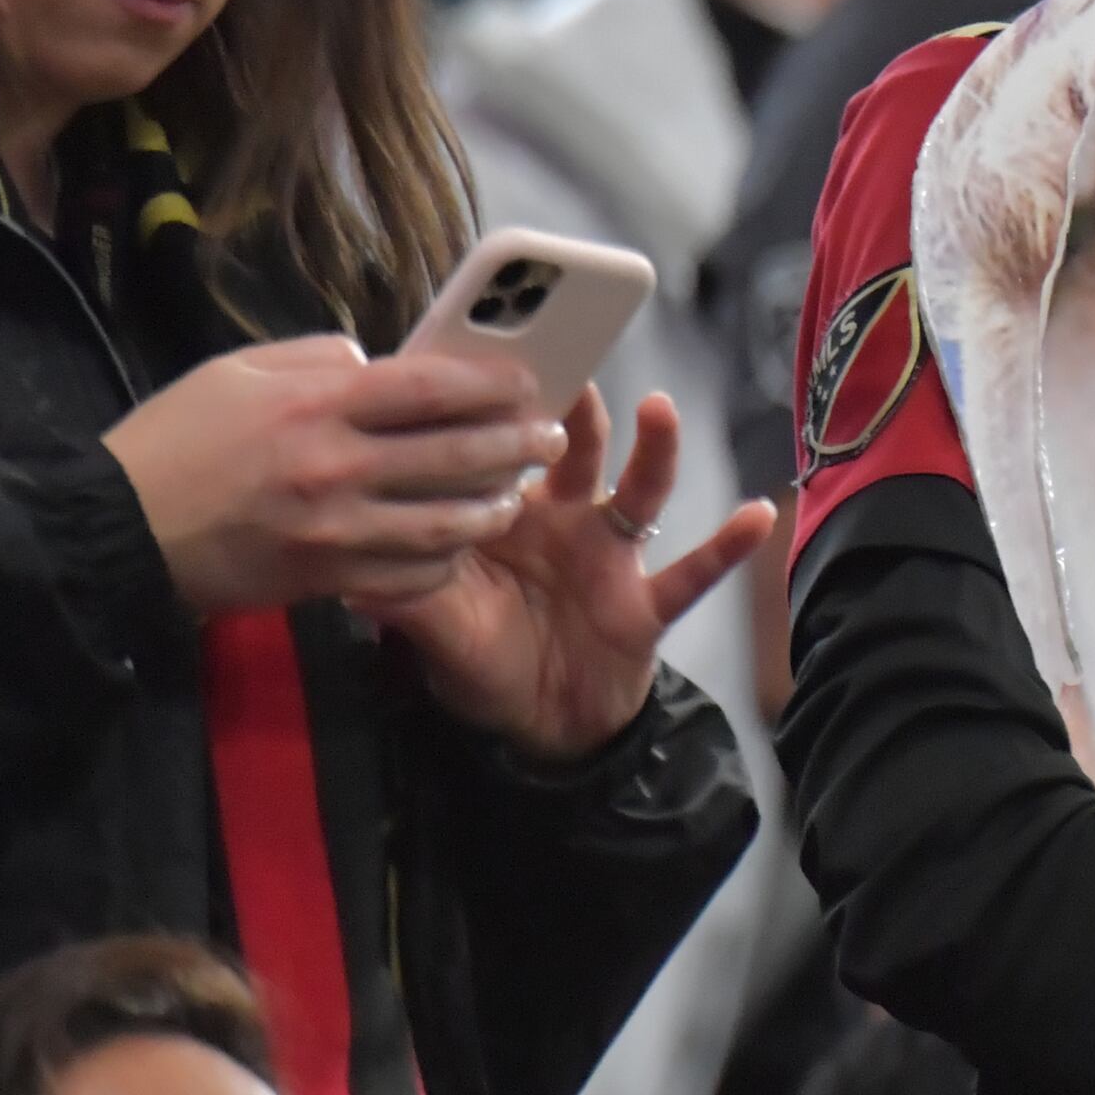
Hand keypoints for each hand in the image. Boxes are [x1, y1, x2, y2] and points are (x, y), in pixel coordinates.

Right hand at [106, 337, 559, 615]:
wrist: (113, 531)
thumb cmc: (174, 440)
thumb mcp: (239, 371)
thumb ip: (318, 361)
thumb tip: (377, 363)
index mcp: (318, 404)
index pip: (429, 386)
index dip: (489, 382)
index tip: (525, 380)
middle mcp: (335, 465)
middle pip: (453, 452)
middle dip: (514, 443)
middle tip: (551, 435)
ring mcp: (333, 529)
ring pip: (444, 521)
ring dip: (492, 507)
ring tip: (517, 496)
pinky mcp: (322, 579)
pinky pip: (407, 573)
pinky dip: (444, 559)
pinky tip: (461, 545)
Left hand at [359, 389, 774, 760]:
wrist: (543, 728)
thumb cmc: (488, 661)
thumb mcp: (435, 627)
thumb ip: (399, 592)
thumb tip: (338, 565)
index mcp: (510, 518)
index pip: (504, 453)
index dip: (498, 416)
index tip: (487, 368)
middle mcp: (566, 522)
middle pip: (575, 450)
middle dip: (573, 409)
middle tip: (566, 366)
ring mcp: (612, 556)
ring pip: (640, 490)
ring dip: (655, 449)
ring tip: (661, 410)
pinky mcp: (648, 600)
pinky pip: (693, 570)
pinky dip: (727, 545)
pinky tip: (756, 516)